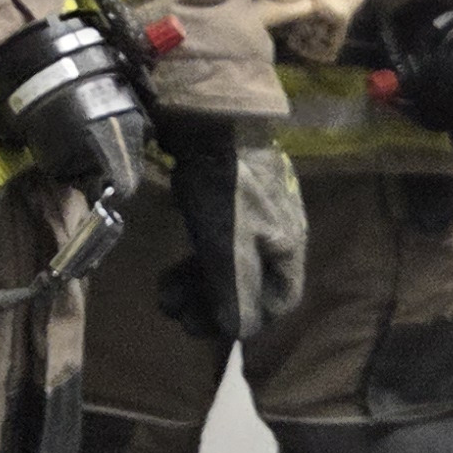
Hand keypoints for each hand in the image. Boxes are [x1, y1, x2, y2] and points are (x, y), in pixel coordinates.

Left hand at [154, 119, 308, 342]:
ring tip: (164, 295)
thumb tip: (240, 332)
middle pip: (250, 285)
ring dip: (199, 286)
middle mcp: (278, 234)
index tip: (212, 327)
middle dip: (212, 305)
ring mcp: (256, 215)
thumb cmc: (226, 188)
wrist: (213, 119)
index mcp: (287, 247)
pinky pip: (219, 242)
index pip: (279, 302)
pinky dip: (197, 260)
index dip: (249, 320)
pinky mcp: (232, 199)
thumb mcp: (230, 247)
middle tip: (175, 315)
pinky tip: (173, 265)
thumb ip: (237, 292)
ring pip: (231, 264)